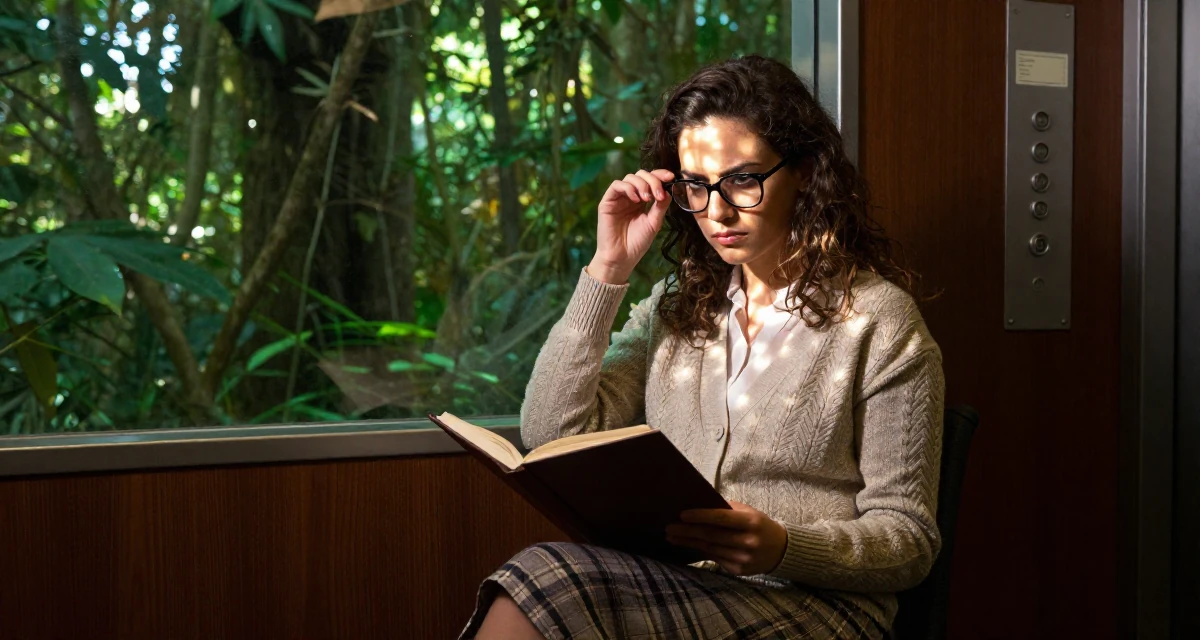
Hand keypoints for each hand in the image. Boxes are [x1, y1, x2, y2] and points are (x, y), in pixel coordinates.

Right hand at [589, 169, 674, 283]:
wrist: (622, 258)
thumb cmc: (637, 242)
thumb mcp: (654, 223)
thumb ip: (660, 206)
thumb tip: (669, 189)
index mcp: (642, 200)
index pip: (651, 180)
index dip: (660, 175)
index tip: (671, 177)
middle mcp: (630, 196)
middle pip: (641, 175)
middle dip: (653, 180)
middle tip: (658, 194)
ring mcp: (619, 198)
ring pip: (630, 177)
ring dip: (642, 184)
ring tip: (647, 199)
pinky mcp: (607, 202)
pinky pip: (616, 185)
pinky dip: (628, 188)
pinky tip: (636, 200)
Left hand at [665, 500, 787, 575]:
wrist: (780, 550)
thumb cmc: (759, 525)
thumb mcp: (748, 512)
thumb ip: (726, 508)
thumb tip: (699, 503)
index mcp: (751, 522)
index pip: (721, 518)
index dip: (700, 516)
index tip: (682, 514)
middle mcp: (748, 541)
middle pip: (711, 535)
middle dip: (687, 531)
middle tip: (669, 527)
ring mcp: (744, 558)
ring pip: (710, 548)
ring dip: (688, 542)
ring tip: (672, 536)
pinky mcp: (739, 570)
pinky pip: (715, 558)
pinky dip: (700, 551)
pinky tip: (687, 545)